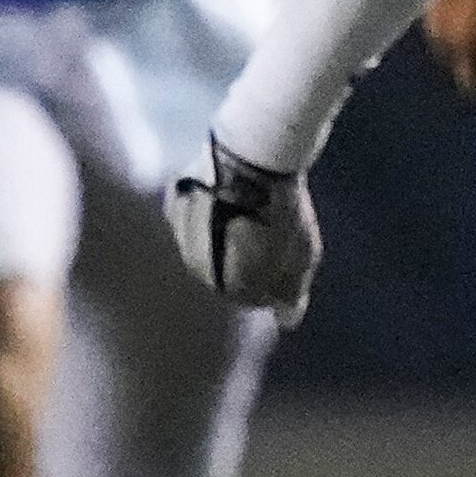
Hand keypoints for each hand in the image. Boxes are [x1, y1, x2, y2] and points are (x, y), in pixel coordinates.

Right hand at [167, 135, 321, 326]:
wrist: (252, 156)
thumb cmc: (281, 211)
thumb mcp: (302, 255)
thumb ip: (291, 294)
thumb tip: (285, 320)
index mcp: (226, 286)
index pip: (249, 295)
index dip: (270, 277)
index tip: (284, 255)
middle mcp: (194, 267)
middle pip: (222, 270)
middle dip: (242, 257)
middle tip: (267, 231)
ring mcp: (180, 234)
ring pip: (203, 244)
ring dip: (221, 234)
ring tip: (247, 210)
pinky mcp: (173, 201)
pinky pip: (191, 217)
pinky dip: (206, 212)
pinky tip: (226, 195)